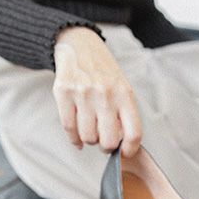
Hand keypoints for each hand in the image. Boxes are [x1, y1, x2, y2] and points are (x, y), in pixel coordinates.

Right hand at [52, 26, 141, 157]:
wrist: (79, 45)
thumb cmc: (104, 74)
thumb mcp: (123, 89)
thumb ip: (125, 115)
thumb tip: (123, 145)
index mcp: (125, 95)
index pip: (134, 133)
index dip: (130, 149)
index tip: (124, 152)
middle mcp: (106, 94)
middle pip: (109, 141)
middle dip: (106, 147)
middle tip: (104, 142)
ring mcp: (84, 93)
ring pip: (88, 137)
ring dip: (90, 140)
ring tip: (91, 130)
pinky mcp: (64, 92)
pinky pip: (69, 128)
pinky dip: (74, 139)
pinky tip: (78, 138)